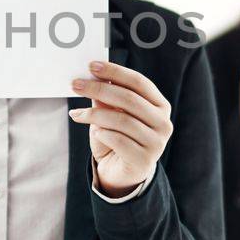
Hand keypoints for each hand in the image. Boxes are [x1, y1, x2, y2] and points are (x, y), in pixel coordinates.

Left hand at [70, 60, 172, 195]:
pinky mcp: (144, 160)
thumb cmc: (118, 138)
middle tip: (76, 85)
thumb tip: (93, 77)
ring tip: (78, 114)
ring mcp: (157, 143)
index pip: (138, 82)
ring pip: (122, 120)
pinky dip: (102, 134)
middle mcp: (163, 122)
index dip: (115, 72)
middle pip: (129, 99)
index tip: (92, 66)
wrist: (121, 173)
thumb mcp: (112, 114)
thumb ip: (107, 98)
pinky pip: (118, 140)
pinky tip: (95, 133)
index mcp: (159, 105)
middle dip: (99, 89)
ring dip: (94, 115)